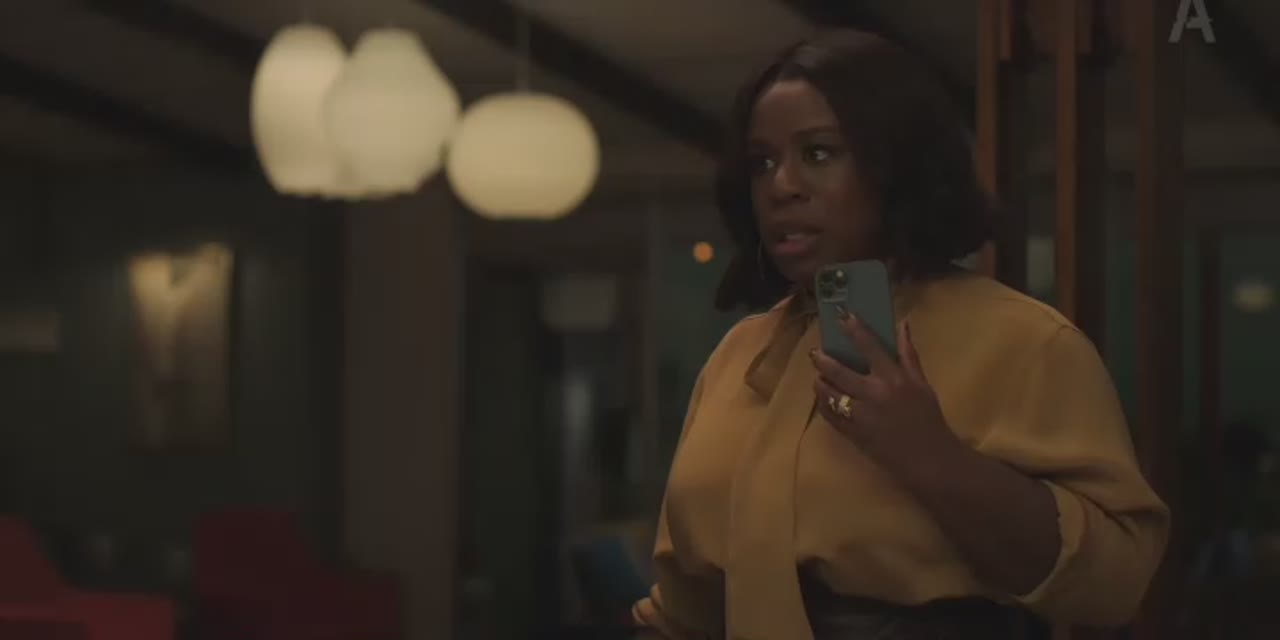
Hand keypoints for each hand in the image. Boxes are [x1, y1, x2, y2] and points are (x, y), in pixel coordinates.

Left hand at [810, 311, 960, 465]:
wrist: (928, 459)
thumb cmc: (928, 418)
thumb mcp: (922, 383)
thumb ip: (908, 354)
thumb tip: (902, 324)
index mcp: (893, 378)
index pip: (869, 346)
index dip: (853, 329)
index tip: (841, 317)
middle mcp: (874, 393)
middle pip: (838, 371)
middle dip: (822, 359)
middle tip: (814, 353)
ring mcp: (860, 414)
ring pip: (828, 393)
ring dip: (820, 383)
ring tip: (818, 378)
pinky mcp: (853, 433)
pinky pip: (830, 416)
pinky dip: (824, 405)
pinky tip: (823, 400)